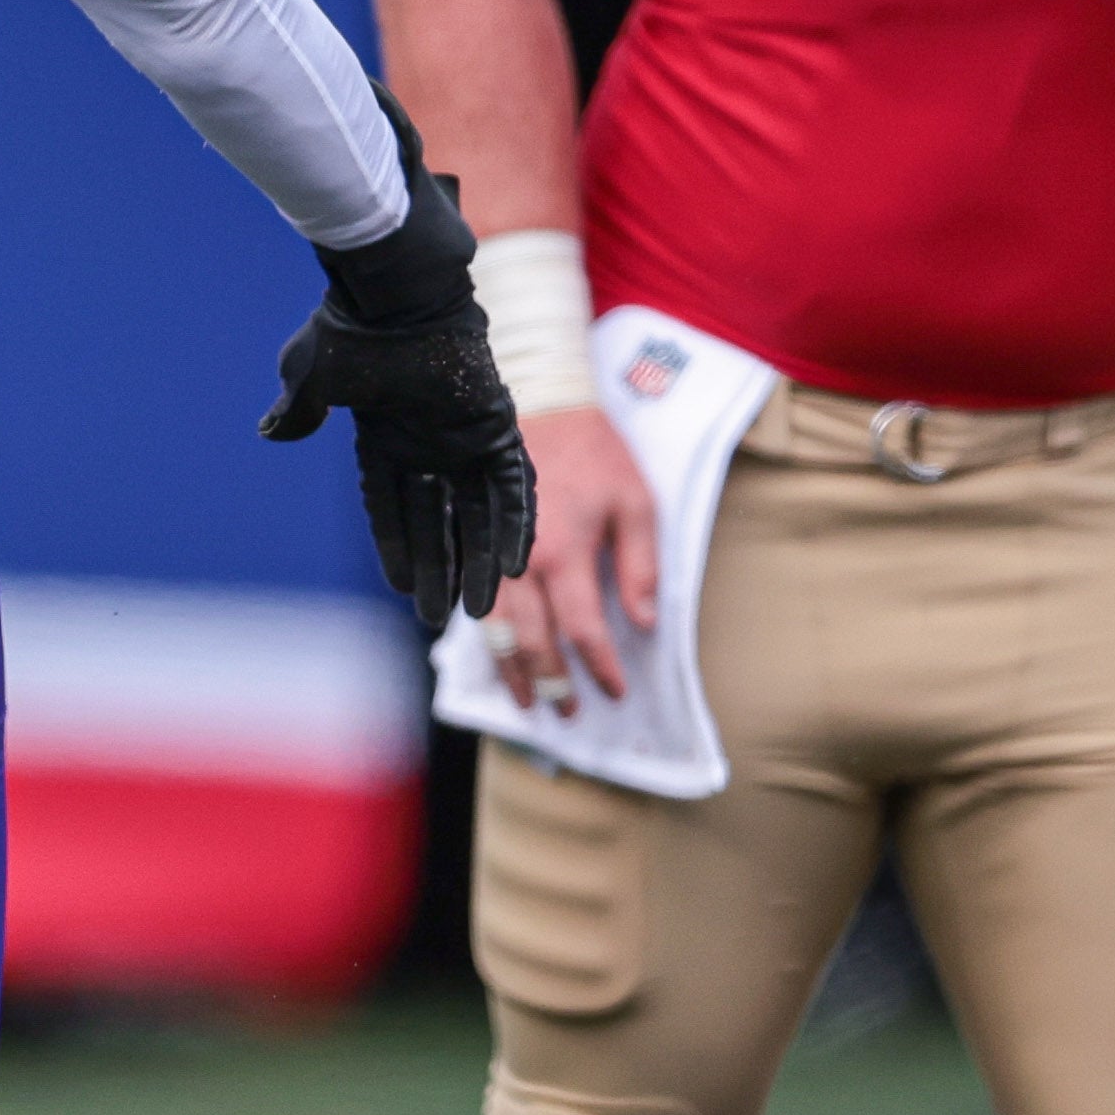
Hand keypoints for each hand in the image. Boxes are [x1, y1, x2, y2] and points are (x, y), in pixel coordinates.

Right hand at [263, 203, 538, 637]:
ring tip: (484, 610)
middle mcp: (427, 443)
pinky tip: (518, 566)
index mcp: (383, 437)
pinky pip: (514, 486)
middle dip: (441, 571)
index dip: (396, 549)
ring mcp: (466, 437)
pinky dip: (516, 525)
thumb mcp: (311, 374)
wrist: (400, 289)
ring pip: (478, 514)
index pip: (390, 508)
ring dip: (482, 560)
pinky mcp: (499, 427)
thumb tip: (272, 431)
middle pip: (438, 522)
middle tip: (442, 619)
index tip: (403, 589)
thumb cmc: (352, 329)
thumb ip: (299, 409)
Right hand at [468, 406, 658, 708]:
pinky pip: (468, 599)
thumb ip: (641, 565)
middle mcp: (521, 563)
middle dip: (551, 685)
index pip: (584, 632)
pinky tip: (490, 652)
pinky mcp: (470, 540)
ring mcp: (488, 554)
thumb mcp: (636, 501)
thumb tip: (646, 622)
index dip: (600, 669)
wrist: (541, 400)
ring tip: (522, 700)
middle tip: (565, 714)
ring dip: (509, 671)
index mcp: (566, 554)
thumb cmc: (596, 451)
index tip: (614, 692)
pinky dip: (479, 633)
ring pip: (493, 631)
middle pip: (532, 644)